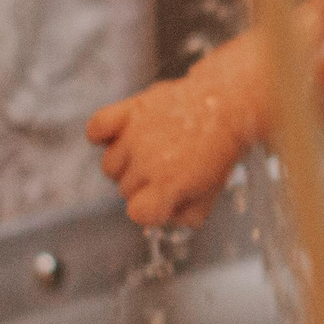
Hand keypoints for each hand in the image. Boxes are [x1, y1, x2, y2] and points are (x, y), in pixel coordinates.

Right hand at [87, 43, 263, 228]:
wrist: (228, 102)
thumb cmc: (221, 146)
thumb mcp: (213, 190)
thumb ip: (189, 214)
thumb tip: (167, 220)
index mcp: (169, 184)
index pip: (137, 213)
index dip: (149, 210)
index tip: (160, 200)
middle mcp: (148, 161)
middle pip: (125, 190)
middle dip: (143, 185)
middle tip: (165, 168)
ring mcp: (136, 135)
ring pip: (109, 165)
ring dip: (126, 162)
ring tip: (150, 149)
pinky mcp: (130, 110)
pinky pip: (96, 128)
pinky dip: (102, 134)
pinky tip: (120, 135)